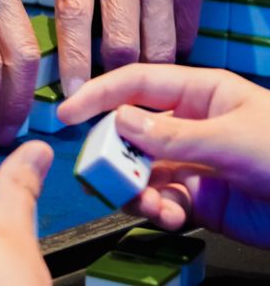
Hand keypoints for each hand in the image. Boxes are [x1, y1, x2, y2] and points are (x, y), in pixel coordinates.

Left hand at [55, 0, 213, 96]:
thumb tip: (66, 38)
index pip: (71, 19)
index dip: (71, 63)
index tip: (72, 94)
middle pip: (117, 44)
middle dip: (113, 77)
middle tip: (107, 95)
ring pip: (155, 46)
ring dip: (146, 70)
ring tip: (137, 82)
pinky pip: (184, 31)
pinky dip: (174, 49)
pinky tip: (163, 53)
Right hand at [58, 64, 269, 246]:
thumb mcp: (234, 138)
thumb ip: (173, 134)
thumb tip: (120, 123)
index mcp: (200, 93)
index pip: (137, 84)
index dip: (99, 95)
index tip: (66, 113)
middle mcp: (188, 124)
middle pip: (129, 131)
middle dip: (116, 153)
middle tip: (107, 173)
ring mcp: (190, 162)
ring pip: (139, 169)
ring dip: (135, 188)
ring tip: (149, 203)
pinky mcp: (196, 199)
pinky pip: (158, 200)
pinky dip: (155, 210)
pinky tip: (169, 216)